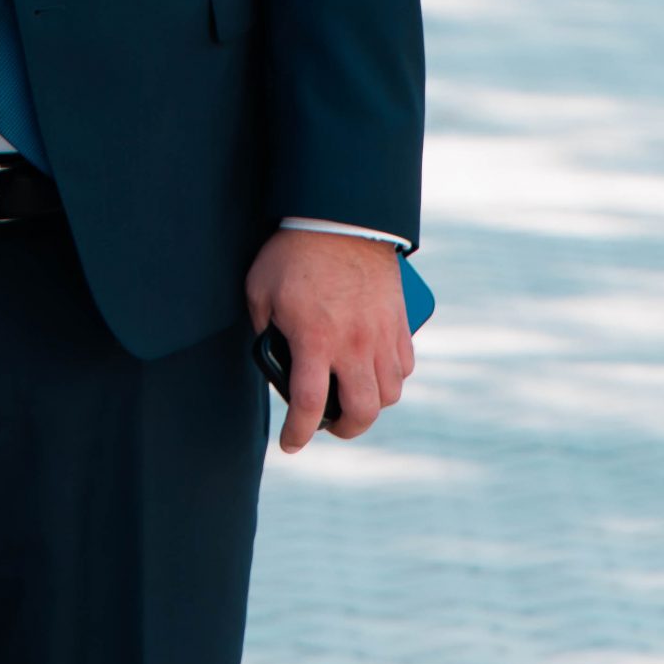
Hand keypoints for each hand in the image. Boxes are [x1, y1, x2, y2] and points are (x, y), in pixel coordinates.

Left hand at [246, 230, 414, 453]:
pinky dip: (391, 379)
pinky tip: (374, 372)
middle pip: (362, 412)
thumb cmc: (292, 254)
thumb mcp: (259, 291)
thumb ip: (263, 328)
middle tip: (329, 425)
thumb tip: (270, 351)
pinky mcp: (400, 324)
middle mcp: (354, 346)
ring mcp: (382, 336)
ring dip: (370, 404)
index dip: (297, 433)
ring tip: (351, 397)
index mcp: (314, 341)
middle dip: (345, 429)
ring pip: (389, 394)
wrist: (342, 220)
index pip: (308, 405)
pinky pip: (403, 367)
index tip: (291, 444)